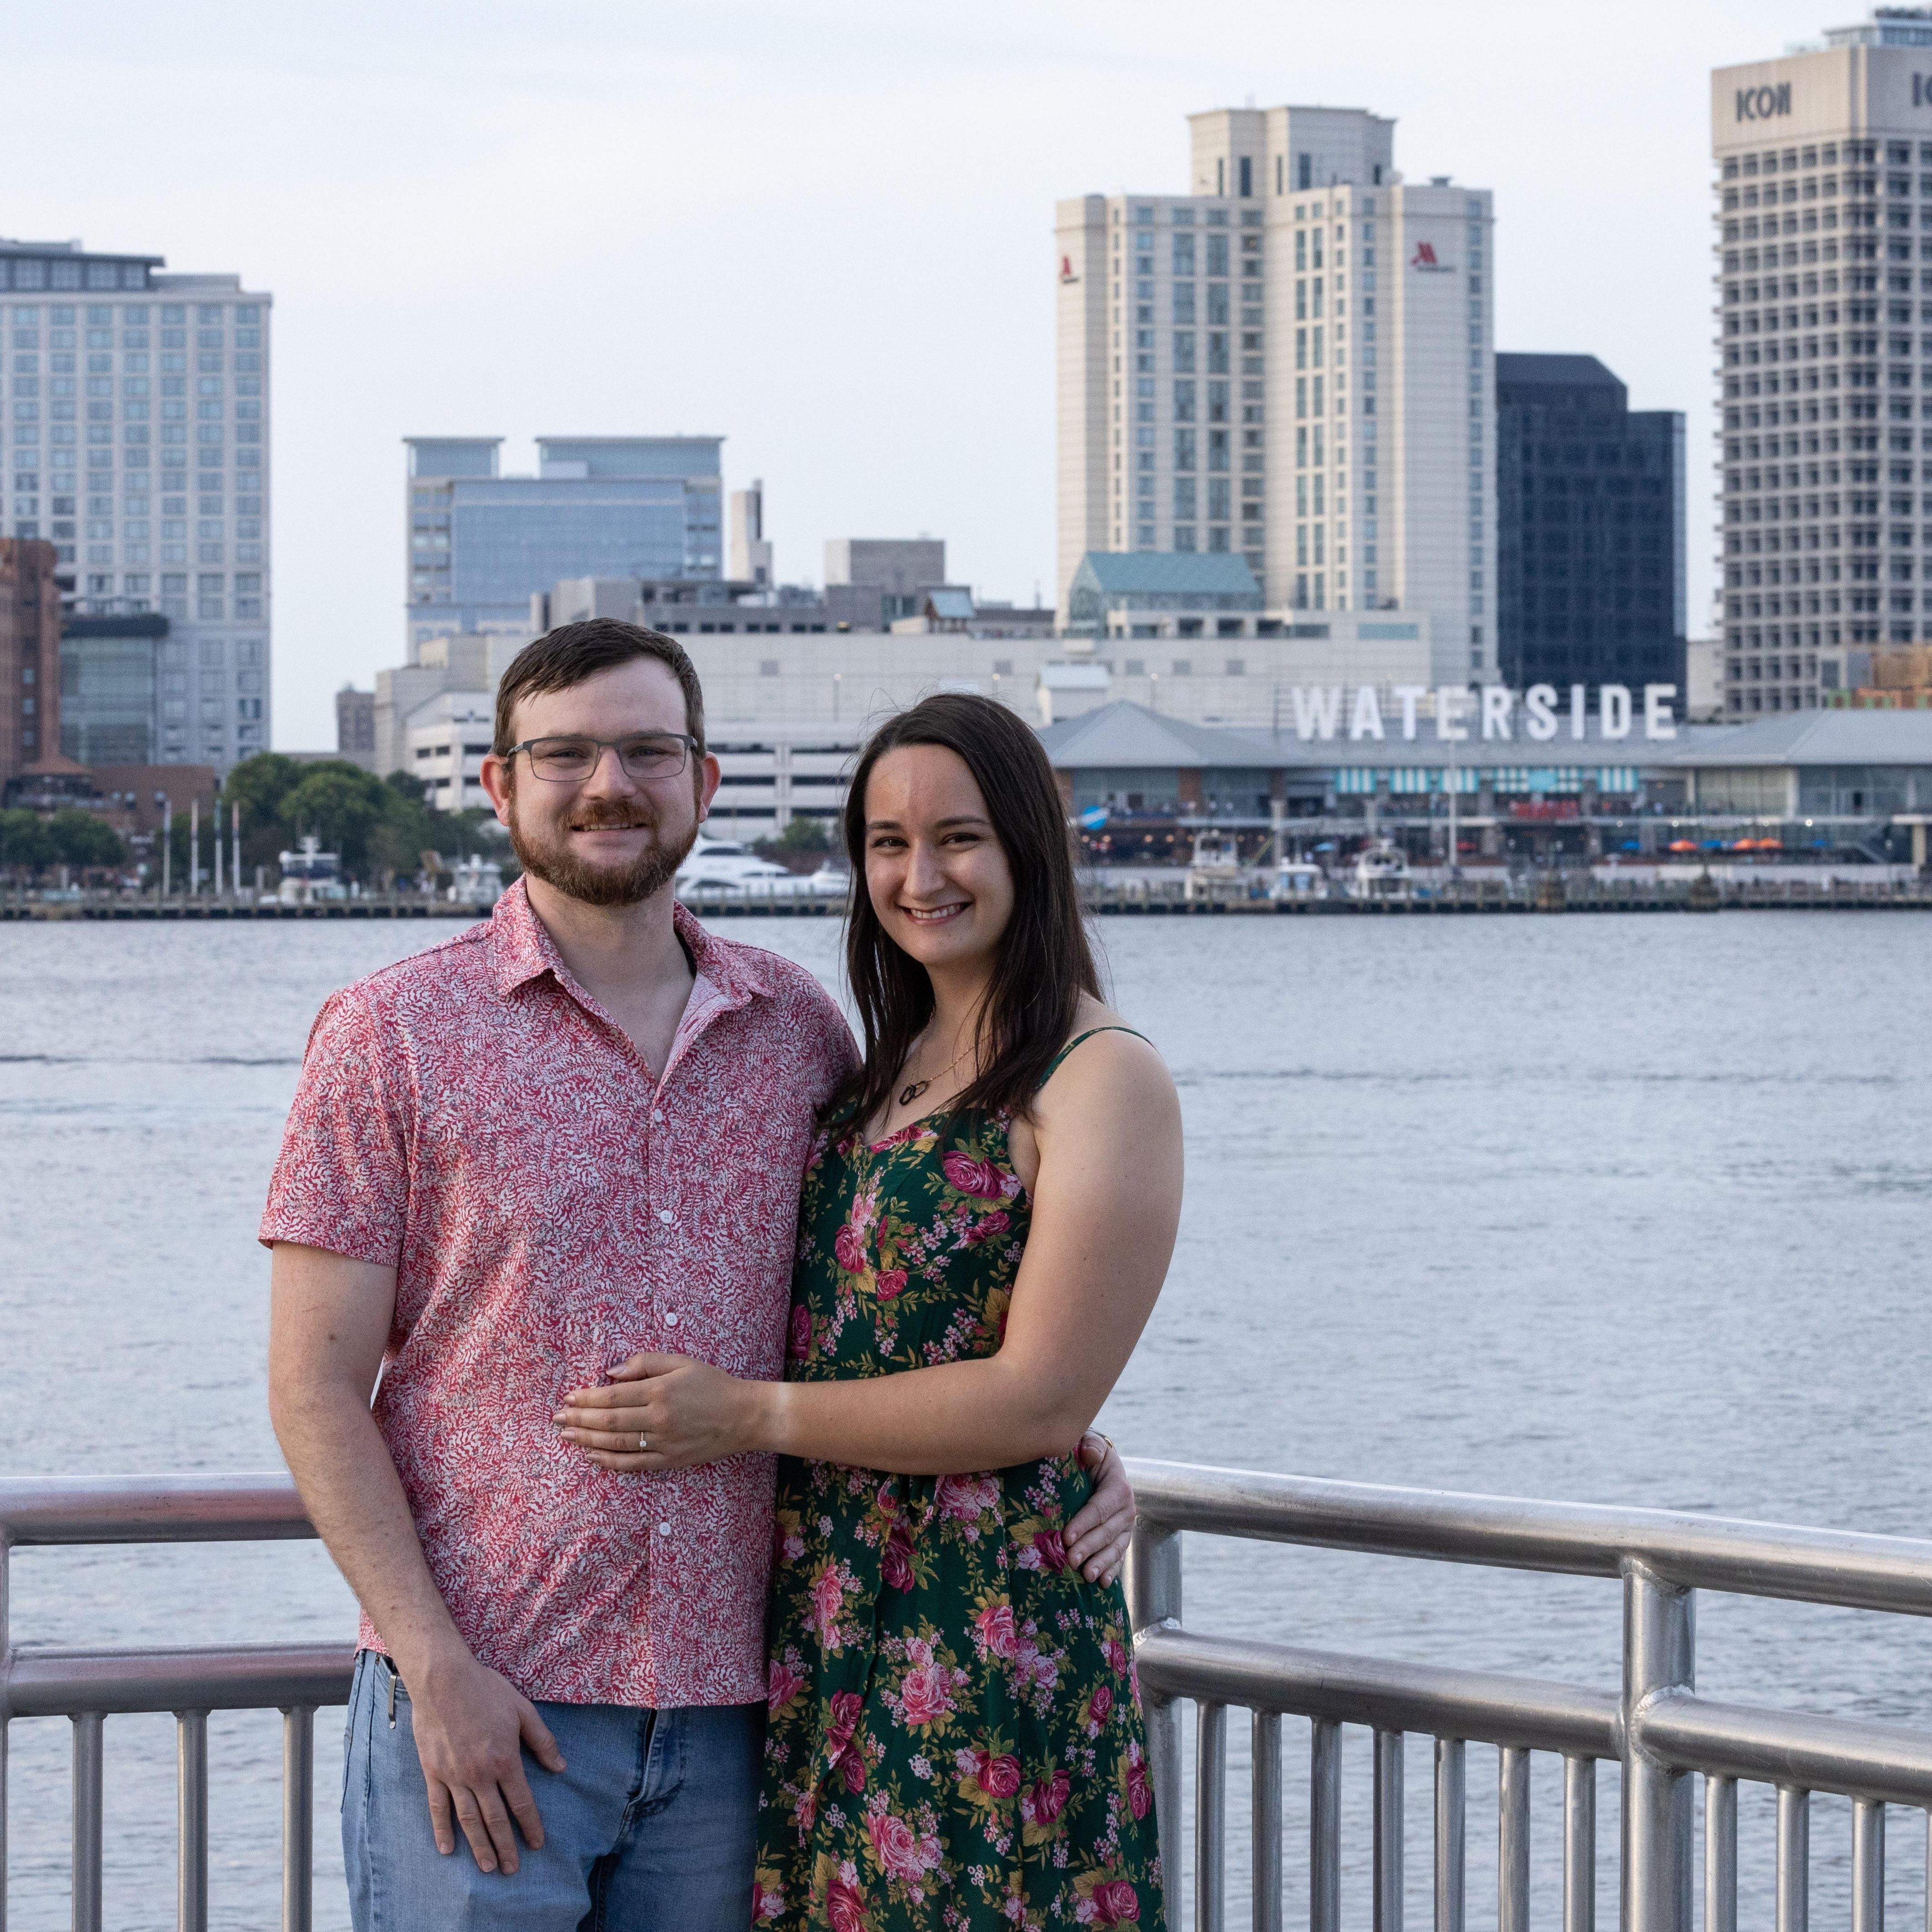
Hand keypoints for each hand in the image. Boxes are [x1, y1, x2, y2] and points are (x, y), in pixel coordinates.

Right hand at [403, 1644, 564, 1873]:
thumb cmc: (486, 1690)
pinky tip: (448, 1849)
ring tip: (488, 1867)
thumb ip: (542, 1740)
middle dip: (505, 1845)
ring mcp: (454, 1775)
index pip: (520, 1801)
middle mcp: (479, 1773)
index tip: (537, 1843)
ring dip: (479, 1846)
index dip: (530, 1825)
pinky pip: (438, 1807)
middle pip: (495, 1818)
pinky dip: (442, 1830)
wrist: (443, 1679)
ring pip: (468, 1819)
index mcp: (504, 1759)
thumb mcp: (522, 1710)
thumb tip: (560, 1766)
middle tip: (511, 1869)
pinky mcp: (433, 1772)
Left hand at [555, 1352, 766, 1471]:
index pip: (612, 1396)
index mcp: (659, 1391)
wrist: (744, 1416)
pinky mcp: (669, 1461)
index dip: (586, 1398)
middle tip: (556, 1419)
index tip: (568, 1398)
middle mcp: (658, 1419)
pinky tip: (592, 1458)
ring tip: (566, 1436)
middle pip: (608, 1422)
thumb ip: (645, 1362)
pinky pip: (633, 1464)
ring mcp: (663, 1443)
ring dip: (586, 1441)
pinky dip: (610, 1462)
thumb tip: (611, 1373)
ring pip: (616, 1445)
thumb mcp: (681, 1362)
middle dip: (578, 1420)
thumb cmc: (713, 1384)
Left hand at [1066, 1432, 1135, 1585]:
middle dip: (1088, 1547)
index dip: (1083, 1523)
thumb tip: (1089, 1453)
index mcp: (1118, 1486)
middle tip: (1070, 1560)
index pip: (1099, 1508)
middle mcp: (1127, 1508)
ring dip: (1100, 1563)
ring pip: (1115, 1547)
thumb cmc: (1088, 1455)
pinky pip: (1119, 1556)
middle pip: (1106, 1531)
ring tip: (1086, 1576)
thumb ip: (1091, 1446)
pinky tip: (1103, 1583)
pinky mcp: (1123, 1538)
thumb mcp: (1091, 1444)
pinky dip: (1111, 1570)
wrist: (1100, 1466)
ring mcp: (1126, 1526)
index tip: (1066, 1536)